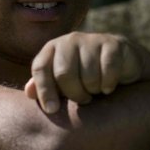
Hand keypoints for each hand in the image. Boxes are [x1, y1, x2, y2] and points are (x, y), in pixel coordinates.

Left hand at [24, 32, 142, 112]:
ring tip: (96, 90)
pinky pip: (108, 70)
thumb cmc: (85, 76)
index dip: (44, 90)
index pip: (40, 67)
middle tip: (83, 99)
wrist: (121, 63)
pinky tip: (109, 86)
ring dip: (94, 90)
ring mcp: (92, 39)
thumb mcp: (62, 82)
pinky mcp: (112, 43)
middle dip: (74, 93)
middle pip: (64, 73)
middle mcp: (69, 40)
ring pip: (88, 74)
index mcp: (52, 49)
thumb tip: (29, 93)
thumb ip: (44, 86)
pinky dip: (109, 84)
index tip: (52, 110)